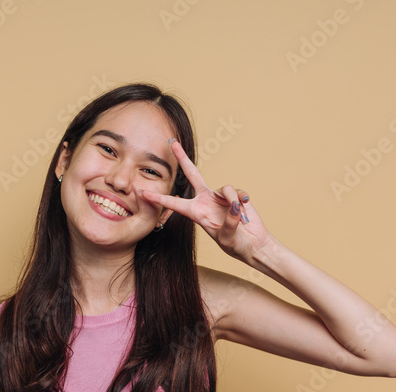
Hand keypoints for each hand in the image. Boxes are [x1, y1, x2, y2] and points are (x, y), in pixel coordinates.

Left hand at [139, 138, 271, 261]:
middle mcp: (205, 200)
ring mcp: (220, 197)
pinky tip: (246, 208)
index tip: (142, 193)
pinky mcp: (235, 196)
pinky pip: (238, 192)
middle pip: (192, 174)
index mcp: (196, 213)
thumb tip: (233, 206)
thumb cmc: (236, 245)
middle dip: (182, 158)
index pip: (174, 204)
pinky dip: (242, 200)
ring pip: (225, 188)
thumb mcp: (228, 239)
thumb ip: (229, 223)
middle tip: (172, 142)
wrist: (253, 244)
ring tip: (239, 217)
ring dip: (233, 201)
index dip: (159, 199)